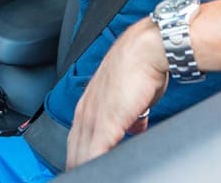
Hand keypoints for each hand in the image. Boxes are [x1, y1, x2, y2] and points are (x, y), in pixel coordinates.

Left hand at [65, 19, 168, 168]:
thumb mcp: (131, 95)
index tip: (84, 169)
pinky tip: (104, 174)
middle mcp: (86, 111)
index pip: (76, 140)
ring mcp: (94, 118)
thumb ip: (129, 116)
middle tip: (84, 178)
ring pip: (80, 155)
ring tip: (92, 178)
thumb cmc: (140, 65)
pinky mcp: (108, 123)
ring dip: (86, 168)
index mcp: (88, 104)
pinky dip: (97, 167)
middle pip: (73, 152)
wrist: (146, 50)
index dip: (79, 157)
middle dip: (78, 165)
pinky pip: (95, 154)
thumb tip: (135, 128)